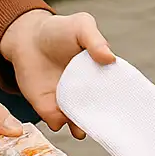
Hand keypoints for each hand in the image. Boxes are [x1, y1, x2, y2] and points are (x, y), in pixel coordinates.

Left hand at [0, 8, 115, 138]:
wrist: (28, 38)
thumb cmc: (59, 30)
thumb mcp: (81, 26)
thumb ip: (96, 41)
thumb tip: (110, 59)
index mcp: (102, 75)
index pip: (116, 92)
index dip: (122, 101)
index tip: (126, 107)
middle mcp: (88, 93)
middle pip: (100, 113)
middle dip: (103, 122)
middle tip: (105, 125)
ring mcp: (69, 103)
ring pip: (79, 124)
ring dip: (81, 128)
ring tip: (81, 129)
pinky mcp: (49, 109)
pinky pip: (57, 123)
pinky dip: (59, 124)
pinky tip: (60, 118)